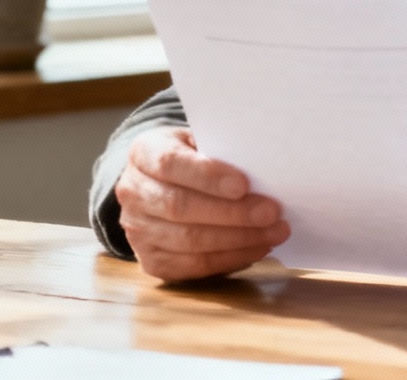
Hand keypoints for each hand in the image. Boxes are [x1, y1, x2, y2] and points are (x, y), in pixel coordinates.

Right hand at [114, 127, 289, 281]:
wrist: (161, 184)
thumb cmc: (192, 157)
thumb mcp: (199, 140)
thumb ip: (221, 150)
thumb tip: (263, 170)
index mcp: (142, 153)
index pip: (170, 164)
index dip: (207, 176)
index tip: (243, 184)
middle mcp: (132, 192)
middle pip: (181, 208)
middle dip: (232, 213)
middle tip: (271, 212)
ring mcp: (137, 231)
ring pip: (189, 241)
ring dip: (238, 239)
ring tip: (274, 232)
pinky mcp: (151, 261)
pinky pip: (193, 266)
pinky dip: (230, 258)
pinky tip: (257, 247)